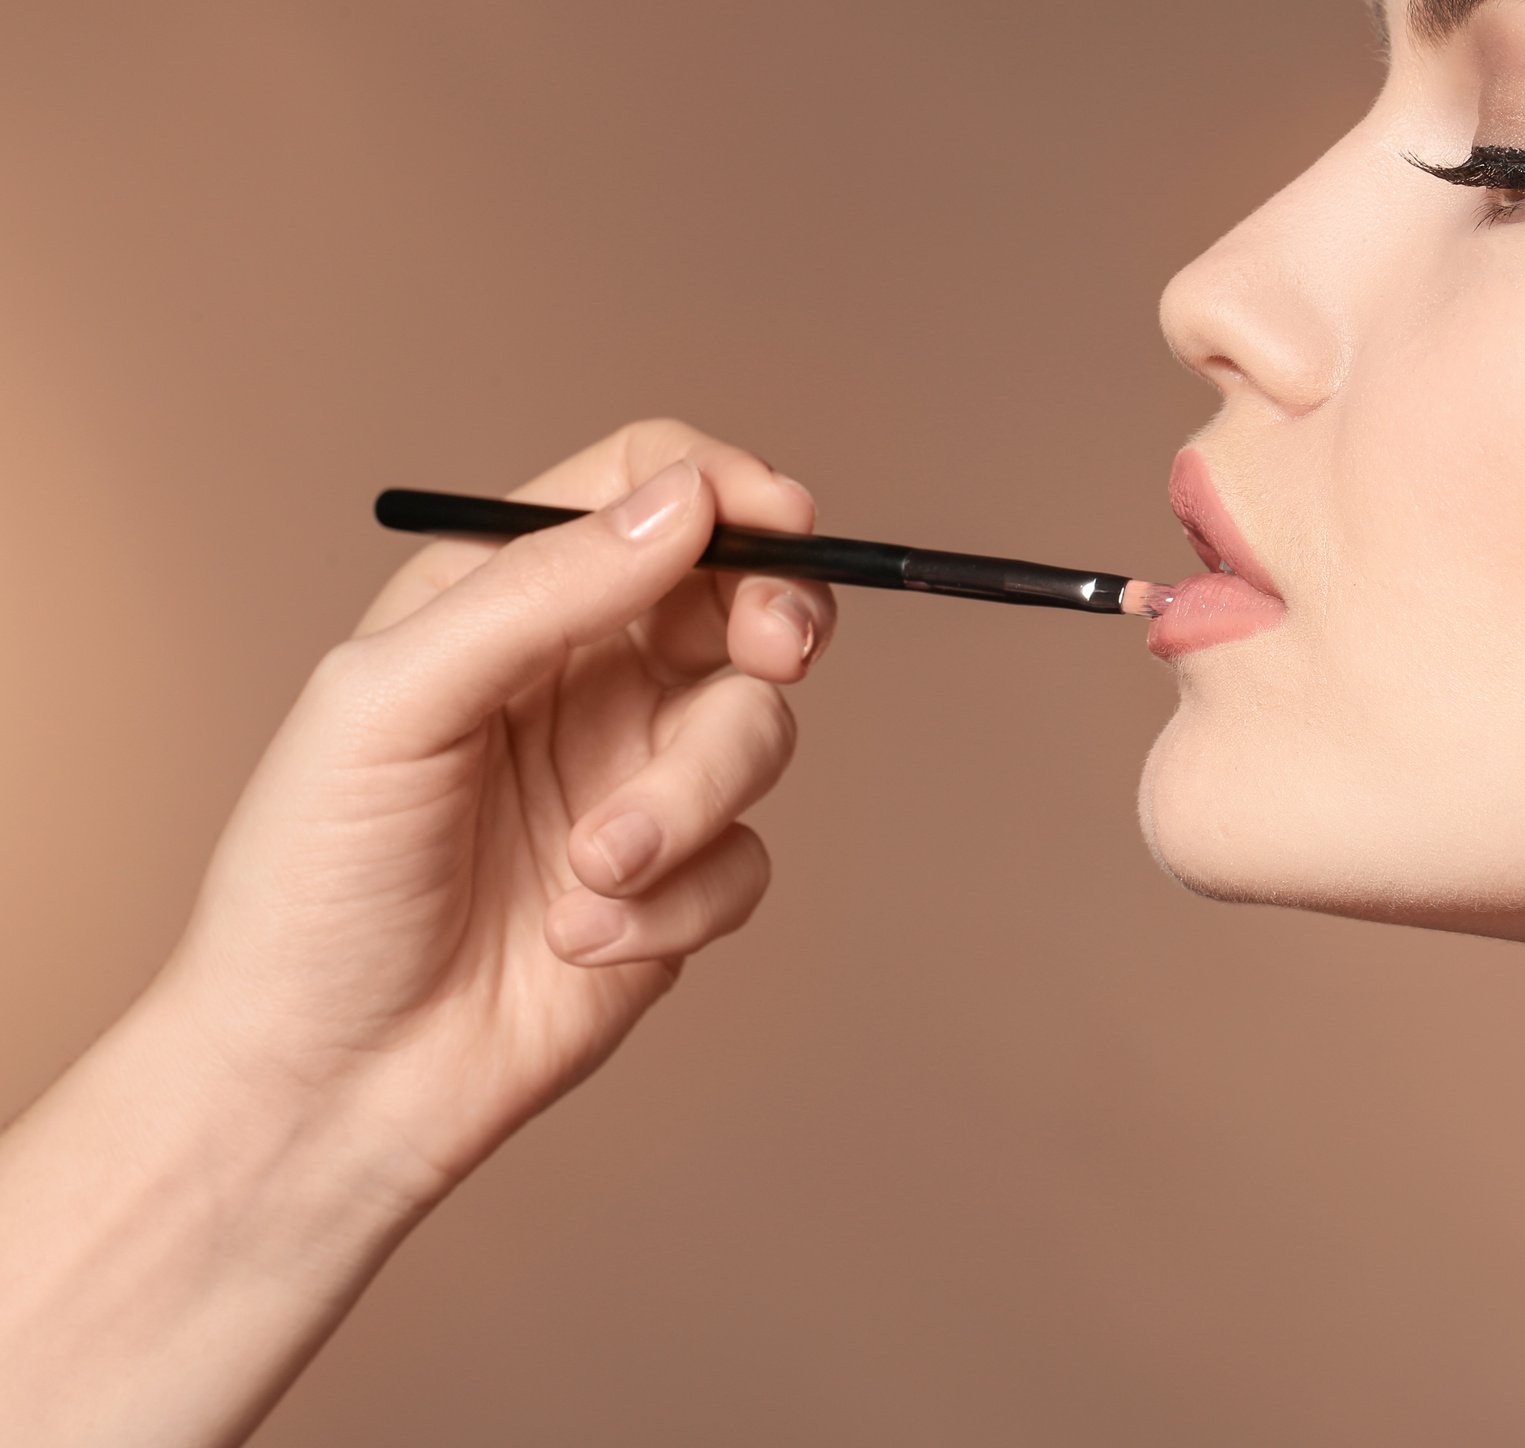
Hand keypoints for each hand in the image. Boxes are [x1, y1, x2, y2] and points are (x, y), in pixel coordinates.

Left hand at [151, 420, 835, 1202]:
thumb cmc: (312, 888)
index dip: (722, 488)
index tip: (775, 521)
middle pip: (739, 595)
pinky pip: (746, 861)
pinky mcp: (675, 887)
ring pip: (758, 734)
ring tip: (591, 870)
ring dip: (683, 804)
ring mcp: (636, 781)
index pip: (643, 492)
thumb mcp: (393, 703)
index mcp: (504, 602)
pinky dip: (673, 902)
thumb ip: (542, 591)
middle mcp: (584, 678)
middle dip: (775, 616)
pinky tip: (580, 942)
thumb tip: (683, 503)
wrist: (325, 1085)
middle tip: (772, 651)